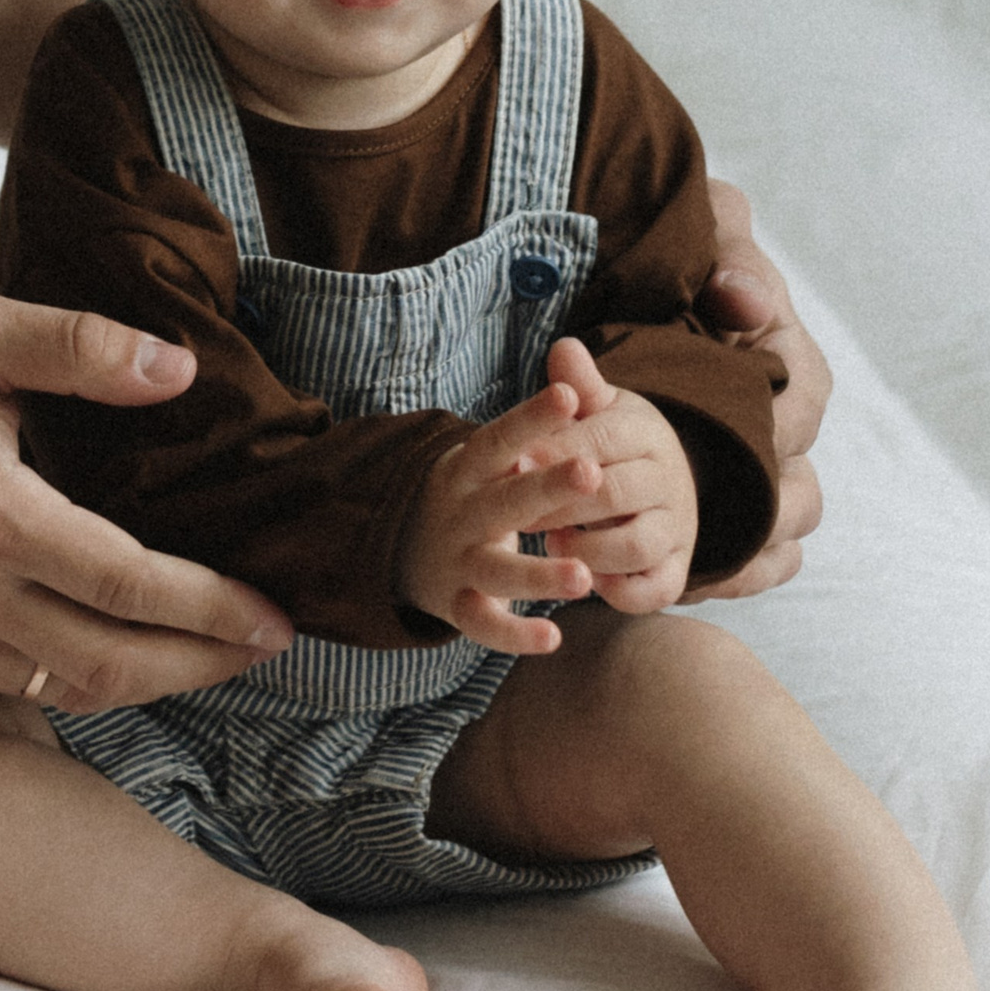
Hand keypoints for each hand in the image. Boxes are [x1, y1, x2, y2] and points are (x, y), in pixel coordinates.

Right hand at [0, 293, 291, 708]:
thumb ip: (77, 343)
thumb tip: (177, 370)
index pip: (128, 583)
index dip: (213, 607)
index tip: (275, 613)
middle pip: (115, 662)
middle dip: (205, 663)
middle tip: (271, 647)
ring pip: (74, 690)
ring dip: (158, 685)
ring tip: (219, 658)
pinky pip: (29, 689)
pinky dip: (95, 685)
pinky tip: (134, 658)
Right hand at [400, 383, 604, 652]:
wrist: (399, 547)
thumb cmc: (468, 494)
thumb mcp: (487, 457)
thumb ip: (534, 420)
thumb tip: (571, 352)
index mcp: (467, 470)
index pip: (499, 439)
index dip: (531, 418)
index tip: (570, 395)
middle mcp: (460, 514)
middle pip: (503, 501)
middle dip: (545, 488)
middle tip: (591, 473)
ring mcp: (457, 562)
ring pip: (495, 570)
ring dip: (537, 574)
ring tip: (583, 577)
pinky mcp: (457, 605)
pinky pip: (483, 624)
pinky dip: (514, 635)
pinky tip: (553, 637)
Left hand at [527, 339, 700, 612]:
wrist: (663, 484)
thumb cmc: (610, 443)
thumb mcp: (597, 409)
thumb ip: (577, 385)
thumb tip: (563, 347)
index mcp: (646, 434)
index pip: (600, 441)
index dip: (556, 451)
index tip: (515, 460)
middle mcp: (669, 481)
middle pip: (615, 494)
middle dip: (562, 505)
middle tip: (520, 513)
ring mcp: (677, 529)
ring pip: (636, 545)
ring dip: (587, 549)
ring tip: (552, 544)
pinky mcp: (676, 572)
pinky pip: (654, 590)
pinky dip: (618, 591)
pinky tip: (584, 581)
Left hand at [698, 178, 828, 595]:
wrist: (636, 288)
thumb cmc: (684, 254)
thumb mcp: (708, 231)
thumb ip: (730, 258)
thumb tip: (743, 301)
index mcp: (787, 369)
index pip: (801, 413)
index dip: (775, 438)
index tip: (740, 450)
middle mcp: (779, 433)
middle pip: (799, 497)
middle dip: (758, 523)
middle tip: (706, 532)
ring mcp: (750, 479)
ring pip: (776, 545)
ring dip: (736, 565)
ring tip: (686, 575)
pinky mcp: (714, 511)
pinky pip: (736, 567)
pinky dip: (711, 581)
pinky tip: (666, 585)